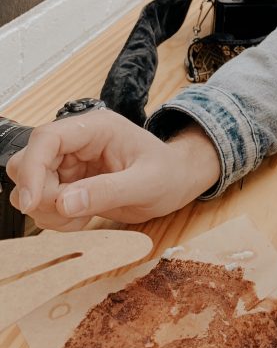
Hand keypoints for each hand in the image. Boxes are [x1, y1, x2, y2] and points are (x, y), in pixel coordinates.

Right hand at [6, 109, 220, 230]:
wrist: (177, 182)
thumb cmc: (168, 174)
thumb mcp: (146, 184)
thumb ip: (107, 191)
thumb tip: (64, 202)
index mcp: (96, 128)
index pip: (47, 138)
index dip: (32, 169)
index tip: (33, 203)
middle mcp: (77, 142)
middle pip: (28, 162)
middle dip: (40, 194)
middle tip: (70, 214)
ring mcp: (70, 163)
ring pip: (31, 186)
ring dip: (48, 210)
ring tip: (82, 217)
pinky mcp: (68, 183)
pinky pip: (43, 203)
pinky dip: (56, 218)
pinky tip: (83, 218)